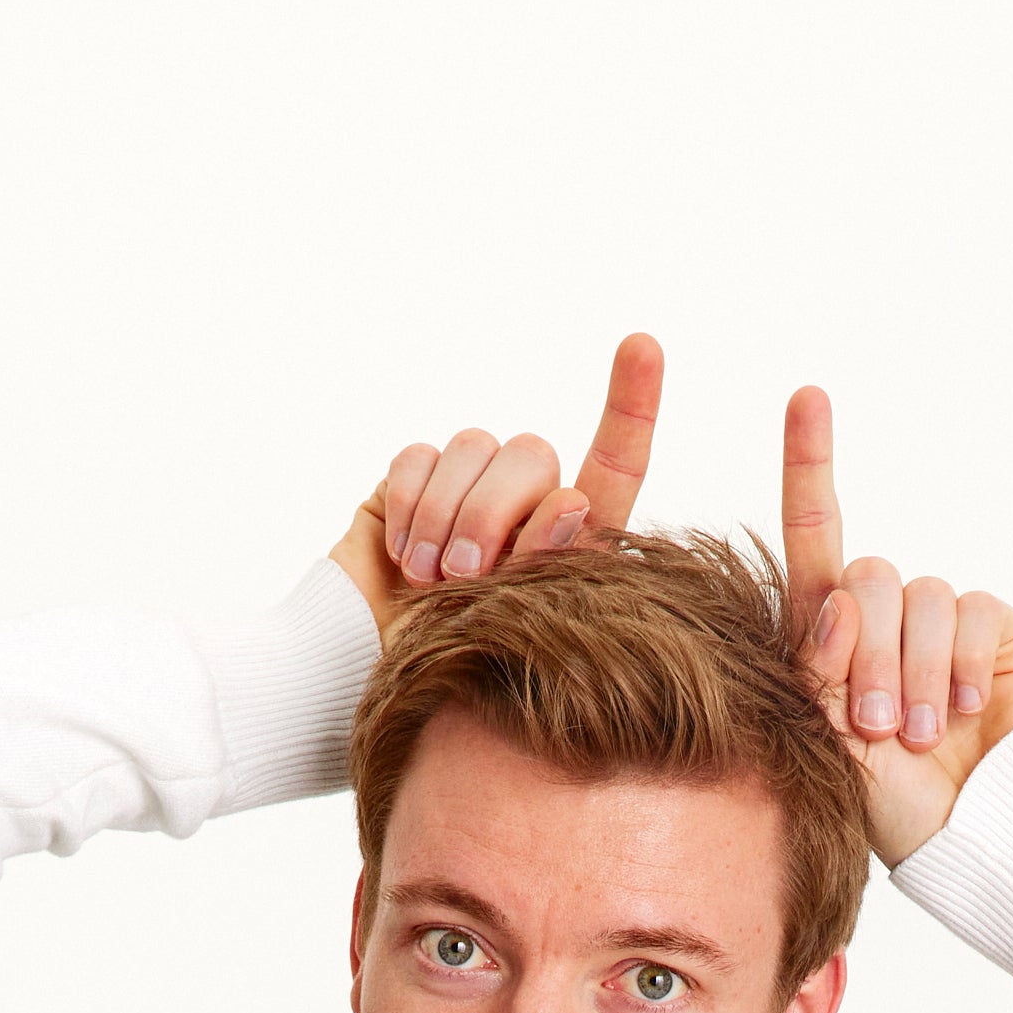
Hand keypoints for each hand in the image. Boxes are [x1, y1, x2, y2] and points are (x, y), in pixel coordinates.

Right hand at [333, 334, 665, 634]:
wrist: (368, 669)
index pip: (613, 468)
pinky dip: (408, 505)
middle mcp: (524, 501)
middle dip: (492, 512)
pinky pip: (418, 455)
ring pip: (473, 445)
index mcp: (569, 541)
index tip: (643, 344)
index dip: (631, 407)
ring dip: (444, 515)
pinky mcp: (415, 477)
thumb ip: (545, 565)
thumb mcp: (509, 626)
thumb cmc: (455, 667)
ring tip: (425, 579)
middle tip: (462, 576)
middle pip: (531, 453)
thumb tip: (573, 500)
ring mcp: (468, 485)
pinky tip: (400, 554)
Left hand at [780, 384, 1012, 863]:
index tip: (807, 398)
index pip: (814, 539)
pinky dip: (964, 662)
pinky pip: (973, 612)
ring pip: (918, 595)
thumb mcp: (828, 747)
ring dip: (917, 671)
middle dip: (868, 653)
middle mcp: (884, 616)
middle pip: (864, 576)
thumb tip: (830, 602)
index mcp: (831, 635)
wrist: (971, 839)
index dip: (812, 466)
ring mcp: (941, 620)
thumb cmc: (887, 806)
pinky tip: (967, 709)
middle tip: (880, 727)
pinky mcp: (996, 628)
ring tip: (925, 738)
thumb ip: (815, 672)